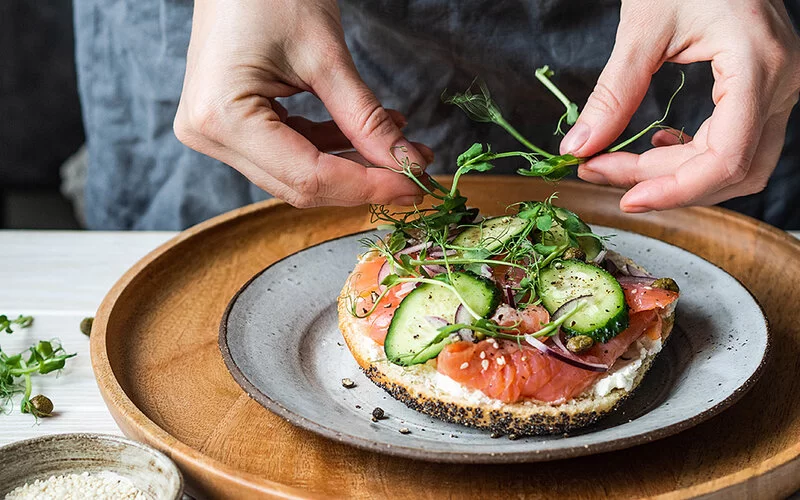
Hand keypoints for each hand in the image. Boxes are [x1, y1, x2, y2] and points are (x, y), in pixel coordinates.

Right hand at [173, 0, 431, 207]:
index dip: (368, 186)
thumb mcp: (325, 56)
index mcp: (222, 118)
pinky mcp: (231, 126)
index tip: (416, 184)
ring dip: (351, 166)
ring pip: (297, 175)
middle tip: (414, 174)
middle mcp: (210, 135)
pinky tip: (368, 136)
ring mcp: (216, 133)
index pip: (308, 177)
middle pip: (300, 184)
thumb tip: (407, 164)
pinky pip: (288, 154)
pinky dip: (330, 149)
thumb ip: (366, 118)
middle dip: (363, 181)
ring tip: (400, 148)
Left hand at [559, 0, 799, 211]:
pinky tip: (660, 144)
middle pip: (731, 170)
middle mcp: (782, 84)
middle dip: (663, 182)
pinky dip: (694, 156)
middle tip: (602, 171)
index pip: (727, 159)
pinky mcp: (765, 90)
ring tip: (622, 162)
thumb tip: (579, 147)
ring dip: (677, 174)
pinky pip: (738, 143)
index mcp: (758, 66)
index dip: (674, 190)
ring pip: (738, 165)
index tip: (625, 198)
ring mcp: (780, 89)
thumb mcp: (642, 27)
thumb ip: (612, 92)